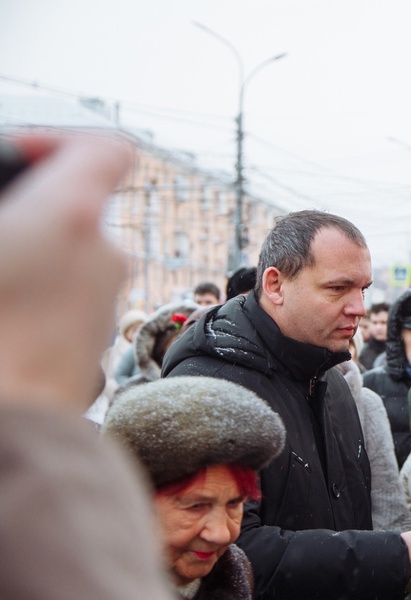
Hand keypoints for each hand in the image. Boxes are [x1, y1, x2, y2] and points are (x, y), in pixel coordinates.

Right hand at [0, 134, 131, 410]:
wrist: (4, 435)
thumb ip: (12, 215)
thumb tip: (16, 220)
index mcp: (70, 216)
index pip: (104, 150)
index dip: (61, 142)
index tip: (18, 157)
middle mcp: (104, 259)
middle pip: (76, 214)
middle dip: (26, 220)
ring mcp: (104, 310)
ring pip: (68, 267)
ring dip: (28, 269)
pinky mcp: (92, 354)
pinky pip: (63, 314)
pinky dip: (34, 309)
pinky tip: (1, 331)